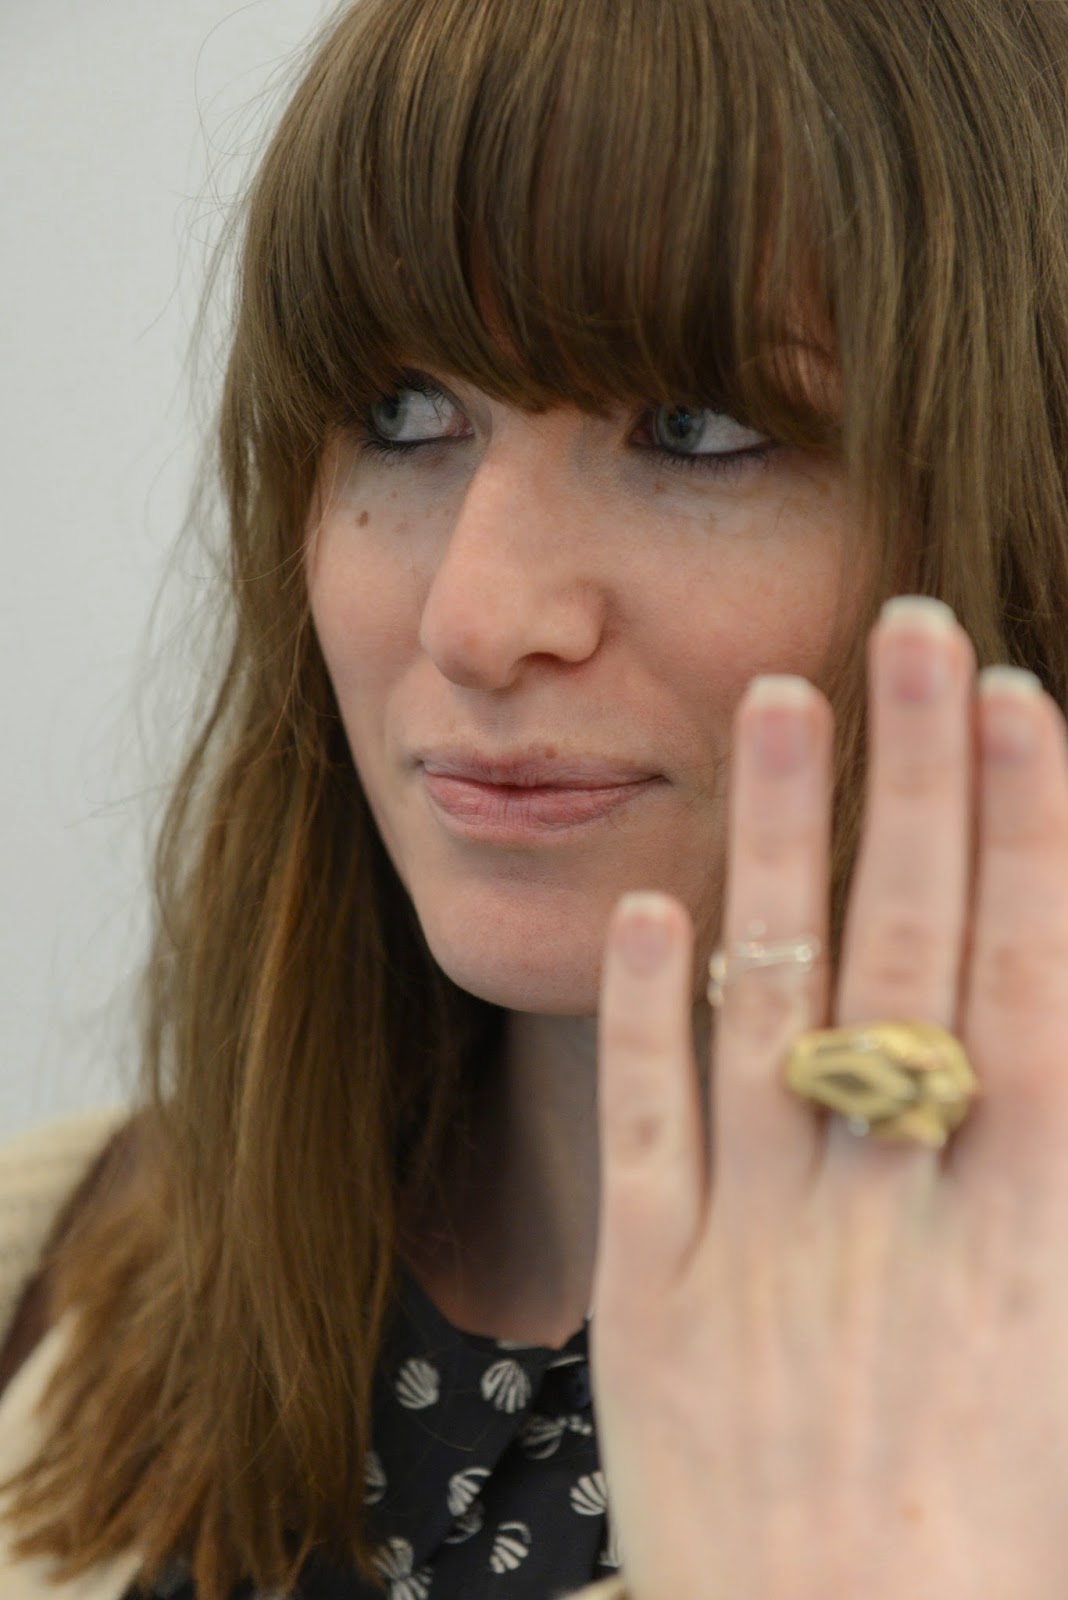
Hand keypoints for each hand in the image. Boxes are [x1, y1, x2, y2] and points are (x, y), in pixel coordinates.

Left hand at [592, 599, 1067, 1599]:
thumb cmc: (986, 1538)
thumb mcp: (1056, 1351)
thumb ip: (1035, 1172)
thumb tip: (1033, 1014)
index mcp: (1028, 1235)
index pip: (1036, 980)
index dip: (1030, 829)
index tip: (1018, 699)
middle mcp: (901, 1211)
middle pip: (913, 952)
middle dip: (918, 780)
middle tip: (911, 631)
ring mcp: (770, 1244)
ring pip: (774, 1003)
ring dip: (781, 842)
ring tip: (781, 701)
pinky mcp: (660, 1296)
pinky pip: (649, 1127)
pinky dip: (647, 1009)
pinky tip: (653, 898)